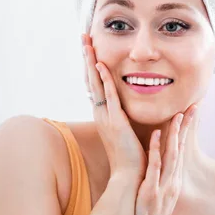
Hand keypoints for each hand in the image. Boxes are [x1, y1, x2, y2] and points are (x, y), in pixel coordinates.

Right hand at [82, 34, 146, 185]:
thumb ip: (126, 117)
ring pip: (96, 84)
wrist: (130, 177)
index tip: (90, 48)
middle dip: (87, 57)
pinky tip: (101, 65)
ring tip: (87, 44)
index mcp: (104, 115)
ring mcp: (106, 117)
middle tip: (83, 37)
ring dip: (91, 63)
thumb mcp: (127, 132)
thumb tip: (130, 106)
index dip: (92, 65)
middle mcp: (101, 113)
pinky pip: (108, 97)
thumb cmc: (131, 157)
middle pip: (91, 79)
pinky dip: (104, 80)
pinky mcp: (115, 122)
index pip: (95, 84)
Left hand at [130, 105, 196, 214]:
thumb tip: (163, 166)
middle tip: (190, 107)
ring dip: (174, 135)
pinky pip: (154, 167)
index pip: (181, 151)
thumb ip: (163, 179)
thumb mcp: (162, 196)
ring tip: (177, 117)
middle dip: (185, 128)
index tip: (189, 113)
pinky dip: (155, 151)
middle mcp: (172, 180)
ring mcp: (163, 185)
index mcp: (174, 180)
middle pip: (181, 149)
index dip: (185, 132)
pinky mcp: (151, 191)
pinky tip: (155, 136)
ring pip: (171, 155)